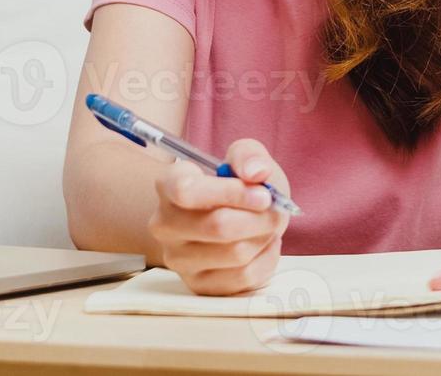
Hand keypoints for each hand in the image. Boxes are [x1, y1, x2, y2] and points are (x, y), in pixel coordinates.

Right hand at [149, 138, 292, 295]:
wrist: (238, 217)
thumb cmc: (239, 186)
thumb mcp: (245, 158)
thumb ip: (249, 155)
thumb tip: (255, 172)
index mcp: (167, 185)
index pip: (186, 191)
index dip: (231, 193)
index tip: (264, 195)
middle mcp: (164, 224)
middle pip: (217, 226)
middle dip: (259, 219)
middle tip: (276, 211)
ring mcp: (177, 258)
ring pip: (235, 253)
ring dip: (264, 238)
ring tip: (267, 226)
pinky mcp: (197, 284)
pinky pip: (243, 277)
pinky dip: (266, 259)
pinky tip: (264, 245)